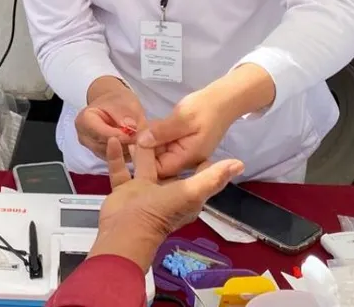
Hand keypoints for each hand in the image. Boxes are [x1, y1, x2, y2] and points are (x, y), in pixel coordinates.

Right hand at [75, 77, 144, 158]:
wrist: (115, 106)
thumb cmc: (118, 101)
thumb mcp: (124, 101)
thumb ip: (126, 114)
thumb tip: (131, 127)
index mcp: (84, 121)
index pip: (101, 134)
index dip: (120, 136)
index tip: (136, 134)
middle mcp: (85, 138)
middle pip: (107, 147)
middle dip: (126, 143)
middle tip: (144, 138)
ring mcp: (93, 149)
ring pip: (113, 156)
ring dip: (129, 150)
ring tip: (143, 140)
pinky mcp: (103, 156)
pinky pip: (118, 160)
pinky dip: (130, 154)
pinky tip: (140, 146)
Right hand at [89, 137, 243, 269]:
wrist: (125, 230)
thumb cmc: (161, 211)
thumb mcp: (191, 192)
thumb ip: (213, 177)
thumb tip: (239, 164)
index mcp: (185, 195)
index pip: (195, 172)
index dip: (195, 156)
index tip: (195, 134)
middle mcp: (165, 192)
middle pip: (166, 164)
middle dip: (163, 146)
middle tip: (160, 123)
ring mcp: (142, 191)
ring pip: (142, 164)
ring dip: (139, 148)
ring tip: (135, 127)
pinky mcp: (123, 190)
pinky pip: (120, 169)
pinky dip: (117, 155)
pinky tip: (114, 139)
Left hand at [140, 89, 232, 177]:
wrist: (223, 100)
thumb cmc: (205, 108)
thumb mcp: (182, 118)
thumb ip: (162, 131)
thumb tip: (140, 142)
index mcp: (188, 158)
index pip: (161, 169)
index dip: (144, 159)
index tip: (132, 142)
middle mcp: (185, 160)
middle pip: (159, 163)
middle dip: (145, 149)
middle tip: (133, 132)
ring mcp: (184, 153)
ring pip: (160, 153)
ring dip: (149, 142)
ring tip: (138, 128)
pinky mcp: (182, 144)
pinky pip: (165, 145)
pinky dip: (156, 137)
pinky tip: (148, 126)